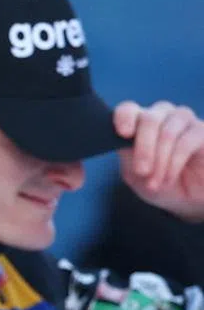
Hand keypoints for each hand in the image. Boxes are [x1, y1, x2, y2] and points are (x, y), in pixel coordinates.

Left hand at [115, 101, 203, 221]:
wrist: (188, 201)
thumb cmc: (159, 184)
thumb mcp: (135, 175)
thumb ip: (127, 155)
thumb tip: (121, 140)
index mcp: (140, 122)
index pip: (129, 109)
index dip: (125, 117)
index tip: (123, 134)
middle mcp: (163, 116)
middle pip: (149, 119)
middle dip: (143, 148)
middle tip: (141, 172)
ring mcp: (186, 122)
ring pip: (167, 132)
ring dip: (159, 160)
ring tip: (155, 183)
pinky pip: (186, 143)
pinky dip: (174, 164)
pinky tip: (168, 179)